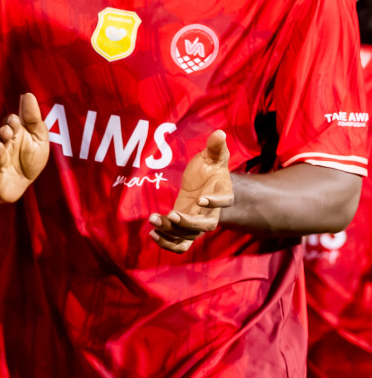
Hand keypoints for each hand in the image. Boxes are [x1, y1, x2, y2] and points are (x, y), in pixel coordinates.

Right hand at [0, 93, 50, 203]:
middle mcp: (4, 146)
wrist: (18, 183)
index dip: (13, 122)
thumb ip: (33, 118)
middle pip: (2, 138)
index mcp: (14, 134)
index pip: (12, 124)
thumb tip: (28, 94)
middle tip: (7, 131)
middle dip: (4, 134)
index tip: (15, 120)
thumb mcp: (38, 139)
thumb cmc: (28, 158)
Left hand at [150, 131, 232, 253]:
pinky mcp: (184, 229)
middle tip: (172, 215)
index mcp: (222, 193)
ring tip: (154, 220)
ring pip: (189, 236)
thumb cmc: (209, 169)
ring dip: (171, 231)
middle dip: (189, 223)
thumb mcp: (212, 156)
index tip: (202, 199)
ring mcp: (197, 223)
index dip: (215, 202)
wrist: (204, 184)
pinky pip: (180, 244)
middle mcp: (211, 213)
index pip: (224, 201)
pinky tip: (152, 234)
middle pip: (206, 226)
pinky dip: (168, 243)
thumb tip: (220, 133)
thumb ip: (216, 147)